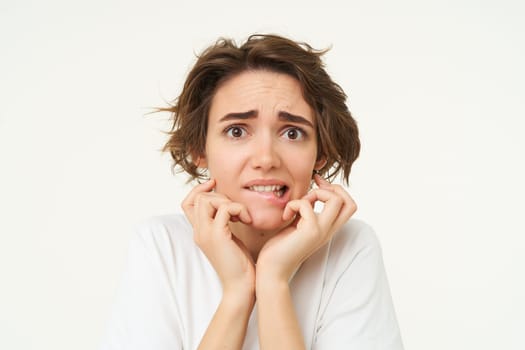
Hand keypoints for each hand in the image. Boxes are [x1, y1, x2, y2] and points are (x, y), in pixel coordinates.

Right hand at [182, 179, 255, 296]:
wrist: (241, 287)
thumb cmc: (239, 264)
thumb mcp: (228, 238)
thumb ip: (224, 222)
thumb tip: (229, 205)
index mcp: (199, 232)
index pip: (188, 202)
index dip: (200, 190)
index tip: (216, 186)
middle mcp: (199, 231)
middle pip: (199, 197)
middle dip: (220, 195)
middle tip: (236, 210)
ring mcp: (206, 234)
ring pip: (208, 200)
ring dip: (229, 201)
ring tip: (241, 216)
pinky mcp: (218, 236)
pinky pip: (225, 208)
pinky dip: (239, 209)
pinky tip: (247, 221)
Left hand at [256, 174, 356, 281]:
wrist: (272, 269)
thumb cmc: (281, 247)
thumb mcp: (298, 224)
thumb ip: (307, 211)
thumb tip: (310, 193)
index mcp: (328, 228)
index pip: (349, 206)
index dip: (336, 190)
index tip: (318, 185)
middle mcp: (328, 230)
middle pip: (350, 202)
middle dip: (333, 188)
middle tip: (312, 190)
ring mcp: (321, 231)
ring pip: (336, 200)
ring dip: (315, 193)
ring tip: (299, 204)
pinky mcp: (310, 232)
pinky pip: (307, 205)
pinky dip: (293, 204)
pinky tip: (285, 216)